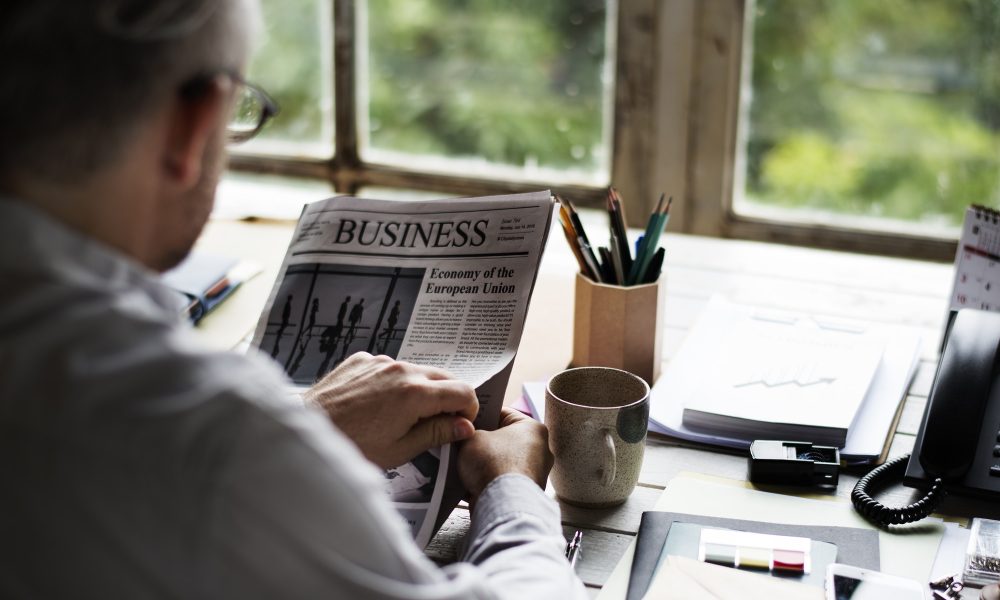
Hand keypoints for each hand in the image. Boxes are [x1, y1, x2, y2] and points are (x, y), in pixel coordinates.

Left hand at [304, 352, 478, 468]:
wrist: (306, 430)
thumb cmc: (351, 446)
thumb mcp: (400, 449)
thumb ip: (436, 433)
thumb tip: (464, 426)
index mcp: (415, 394)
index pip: (463, 391)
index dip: (468, 410)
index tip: (460, 424)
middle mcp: (401, 369)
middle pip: (444, 377)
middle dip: (447, 399)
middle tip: (435, 423)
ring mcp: (379, 361)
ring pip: (416, 371)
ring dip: (419, 390)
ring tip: (400, 417)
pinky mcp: (361, 359)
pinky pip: (389, 367)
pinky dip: (392, 383)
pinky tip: (376, 405)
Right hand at [457, 407, 552, 503]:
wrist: (502, 504)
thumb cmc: (494, 465)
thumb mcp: (471, 437)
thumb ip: (467, 432)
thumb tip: (463, 435)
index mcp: (533, 428)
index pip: (502, 413)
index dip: (481, 414)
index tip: (466, 419)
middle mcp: (539, 450)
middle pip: (502, 439)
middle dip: (481, 442)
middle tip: (461, 440)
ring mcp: (533, 474)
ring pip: (500, 462)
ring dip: (482, 464)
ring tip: (461, 462)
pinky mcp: (524, 494)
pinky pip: (501, 482)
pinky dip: (487, 482)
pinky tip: (468, 481)